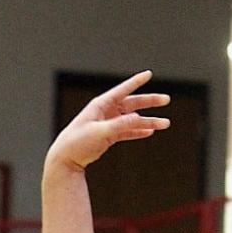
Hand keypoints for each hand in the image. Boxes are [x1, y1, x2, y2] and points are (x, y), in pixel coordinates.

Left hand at [46, 71, 169, 172]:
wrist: (65, 159)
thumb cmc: (77, 142)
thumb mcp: (99, 132)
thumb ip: (119, 124)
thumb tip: (139, 118)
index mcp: (101, 105)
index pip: (122, 90)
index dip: (136, 82)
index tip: (149, 74)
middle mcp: (105, 112)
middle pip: (132, 103)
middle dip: (149, 102)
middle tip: (166, 100)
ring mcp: (107, 124)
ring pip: (132, 120)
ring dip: (148, 121)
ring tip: (165, 124)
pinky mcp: (107, 136)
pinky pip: (126, 131)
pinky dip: (137, 132)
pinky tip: (149, 132)